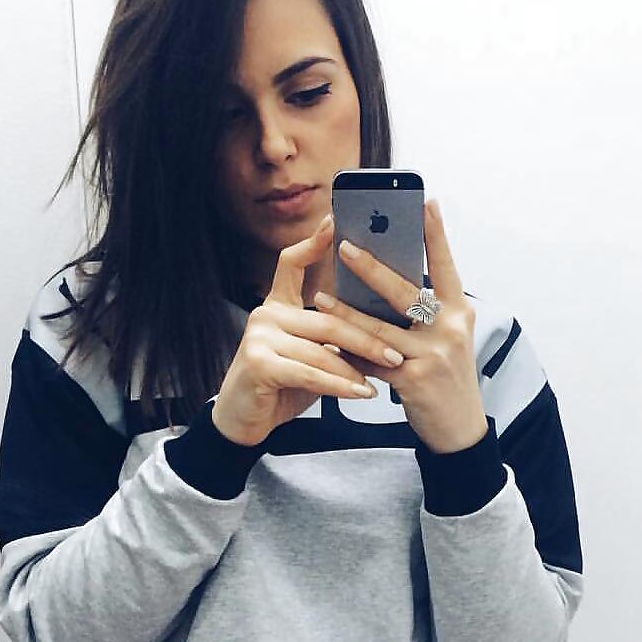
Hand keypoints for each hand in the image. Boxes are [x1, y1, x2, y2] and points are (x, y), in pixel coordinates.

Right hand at [212, 215, 409, 446]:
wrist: (243, 420)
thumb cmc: (281, 386)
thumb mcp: (310, 355)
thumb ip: (331, 337)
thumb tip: (379, 328)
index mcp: (277, 305)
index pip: (291, 263)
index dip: (312, 242)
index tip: (334, 222)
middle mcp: (266, 314)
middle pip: (326, 318)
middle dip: (366, 338)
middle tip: (397, 352)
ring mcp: (259, 337)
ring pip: (321, 349)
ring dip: (356, 368)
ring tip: (383, 378)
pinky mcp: (258, 363)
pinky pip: (309, 373)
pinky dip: (338, 385)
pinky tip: (360, 391)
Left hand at [314, 200, 488, 453]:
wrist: (460, 429)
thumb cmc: (447, 376)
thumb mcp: (446, 337)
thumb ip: (424, 311)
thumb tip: (386, 280)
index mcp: (458, 311)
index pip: (446, 265)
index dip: (436, 234)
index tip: (426, 201)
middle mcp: (450, 328)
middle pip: (406, 292)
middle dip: (373, 268)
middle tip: (344, 246)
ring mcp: (433, 355)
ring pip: (380, 329)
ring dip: (346, 314)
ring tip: (319, 299)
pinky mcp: (415, 381)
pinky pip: (372, 362)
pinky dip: (348, 354)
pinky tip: (327, 345)